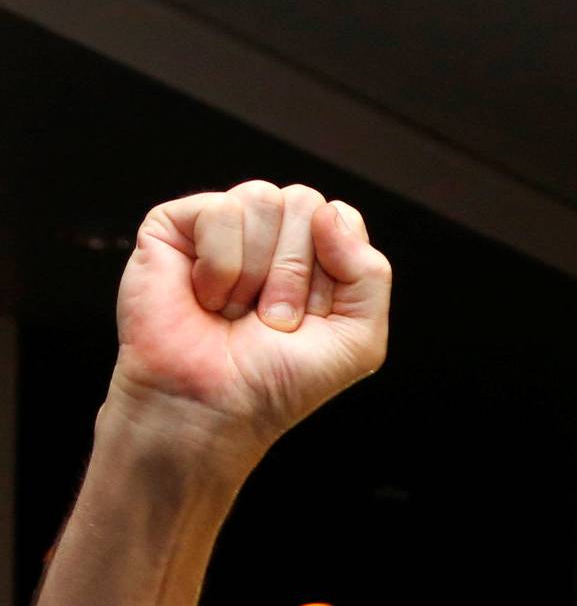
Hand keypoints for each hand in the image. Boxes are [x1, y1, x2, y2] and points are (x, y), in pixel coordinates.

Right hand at [107, 181, 390, 466]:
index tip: (312, 317)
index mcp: (316, 256)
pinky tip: (206, 297)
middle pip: (305, 203)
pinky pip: (221, 211)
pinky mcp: (176, 224)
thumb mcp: (358, 341)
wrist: (214, 407)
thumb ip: (371, 275)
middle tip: (270, 321)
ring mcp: (224, 227)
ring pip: (263, 199)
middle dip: (294, 274)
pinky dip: (221, 266)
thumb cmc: (279, 382)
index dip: (334, 270)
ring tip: (236, 312)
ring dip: (257, 274)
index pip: (340, 218)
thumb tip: (332, 212)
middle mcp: (271, 235)